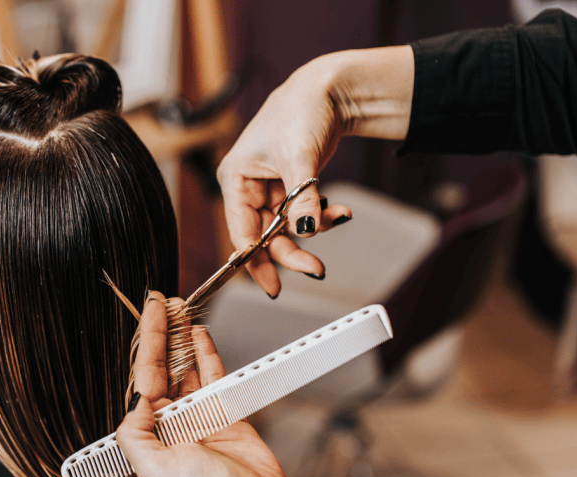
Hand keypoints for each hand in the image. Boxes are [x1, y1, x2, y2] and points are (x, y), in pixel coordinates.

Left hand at [116, 292, 297, 476]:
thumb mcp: (153, 470)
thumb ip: (133, 433)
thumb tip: (134, 399)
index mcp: (149, 435)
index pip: (143, 379)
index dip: (147, 343)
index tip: (150, 313)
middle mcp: (171, 424)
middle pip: (163, 368)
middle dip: (162, 334)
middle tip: (163, 301)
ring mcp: (199, 417)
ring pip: (187, 368)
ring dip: (183, 339)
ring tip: (180, 309)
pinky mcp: (227, 415)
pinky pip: (213, 377)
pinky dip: (207, 354)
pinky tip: (199, 334)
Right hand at [216, 47, 414, 297]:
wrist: (330, 90)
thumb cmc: (302, 110)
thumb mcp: (299, 158)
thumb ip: (301, 199)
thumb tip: (304, 231)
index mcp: (236, 178)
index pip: (241, 232)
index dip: (255, 262)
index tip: (274, 286)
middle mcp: (249, 186)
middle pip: (265, 236)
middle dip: (293, 251)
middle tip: (316, 268)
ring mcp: (271, 188)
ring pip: (288, 227)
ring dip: (314, 229)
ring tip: (338, 217)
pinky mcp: (291, 186)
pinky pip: (304, 213)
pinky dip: (322, 215)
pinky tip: (340, 209)